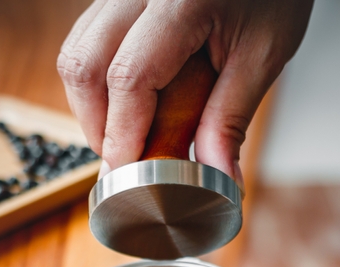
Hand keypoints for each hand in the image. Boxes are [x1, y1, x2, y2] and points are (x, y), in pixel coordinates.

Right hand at [57, 0, 313, 181]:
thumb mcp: (263, 53)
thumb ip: (231, 116)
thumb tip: (217, 175)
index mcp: (181, 2)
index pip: (130, 75)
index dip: (122, 132)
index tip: (128, 171)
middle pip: (84, 63)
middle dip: (97, 123)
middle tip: (124, 158)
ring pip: (76, 51)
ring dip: (90, 103)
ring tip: (125, 131)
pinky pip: (86, 39)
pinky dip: (96, 79)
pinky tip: (125, 100)